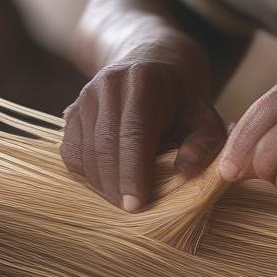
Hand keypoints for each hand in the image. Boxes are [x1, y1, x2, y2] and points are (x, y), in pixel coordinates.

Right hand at [61, 42, 226, 211]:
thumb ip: (204, 143)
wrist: (154, 65)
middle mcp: (110, 85)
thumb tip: (185, 171)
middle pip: (104, 145)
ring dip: (100, 183)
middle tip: (130, 211)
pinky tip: (108, 183)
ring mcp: (86, 96)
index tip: (136, 205)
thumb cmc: (184, 101)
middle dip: (115, 184)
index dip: (133, 172)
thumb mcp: (206, 117)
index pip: (134, 133)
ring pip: (84, 150)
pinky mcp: (73, 110)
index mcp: (145, 82)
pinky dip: (86, 173)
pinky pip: (71, 150)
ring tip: (122, 201)